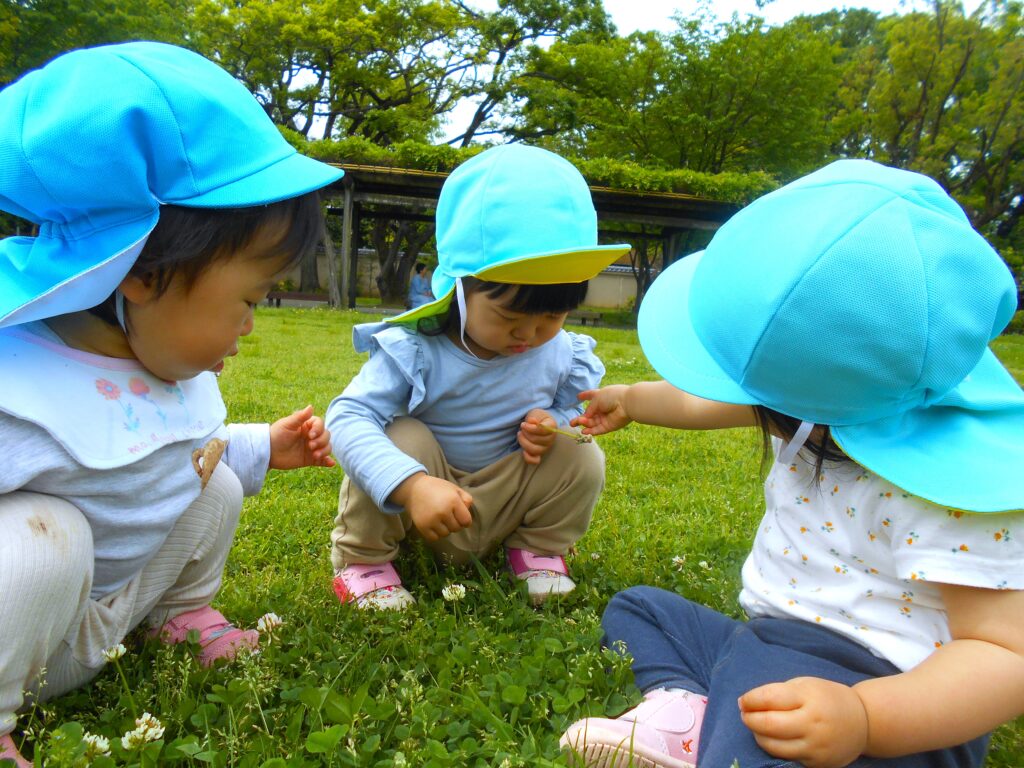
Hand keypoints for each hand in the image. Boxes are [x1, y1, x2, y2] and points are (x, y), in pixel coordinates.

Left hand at [269, 405, 335, 469]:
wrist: (267, 452)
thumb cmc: (276, 435)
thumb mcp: (287, 424)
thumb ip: (300, 417)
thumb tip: (311, 406)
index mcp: (307, 426)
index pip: (320, 424)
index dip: (319, 429)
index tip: (311, 435)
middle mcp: (311, 436)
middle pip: (326, 436)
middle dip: (321, 441)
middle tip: (310, 446)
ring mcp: (312, 448)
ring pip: (327, 448)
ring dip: (325, 451)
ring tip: (315, 455)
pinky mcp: (310, 459)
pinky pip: (322, 461)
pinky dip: (328, 462)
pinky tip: (330, 463)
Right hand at [402, 474, 473, 541]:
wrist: (414, 488)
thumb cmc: (437, 488)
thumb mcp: (454, 489)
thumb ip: (466, 500)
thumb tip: (467, 515)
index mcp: (453, 501)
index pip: (466, 521)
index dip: (465, 520)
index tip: (460, 516)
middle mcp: (443, 512)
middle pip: (456, 528)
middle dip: (455, 523)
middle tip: (448, 515)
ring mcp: (432, 520)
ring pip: (446, 534)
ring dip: (445, 528)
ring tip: (440, 519)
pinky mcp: (422, 527)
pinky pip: (434, 538)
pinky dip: (435, 533)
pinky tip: (433, 524)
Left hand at [518, 409, 556, 464]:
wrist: (538, 423)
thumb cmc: (537, 418)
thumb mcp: (536, 414)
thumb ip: (534, 417)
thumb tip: (532, 421)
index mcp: (552, 427)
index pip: (542, 430)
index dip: (530, 428)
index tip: (523, 424)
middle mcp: (551, 439)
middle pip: (537, 440)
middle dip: (525, 434)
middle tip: (522, 428)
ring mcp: (546, 448)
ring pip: (535, 450)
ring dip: (524, 443)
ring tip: (520, 435)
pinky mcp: (539, 454)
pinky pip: (535, 461)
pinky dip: (528, 457)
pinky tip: (523, 451)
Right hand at [572, 385, 632, 435]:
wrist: (626, 403)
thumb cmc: (612, 396)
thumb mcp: (597, 398)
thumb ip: (589, 408)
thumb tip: (585, 416)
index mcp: (602, 397)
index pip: (591, 396)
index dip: (585, 395)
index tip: (579, 396)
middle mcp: (603, 408)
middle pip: (590, 414)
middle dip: (580, 418)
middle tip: (572, 422)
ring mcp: (606, 418)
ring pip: (592, 423)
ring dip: (584, 424)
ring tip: (576, 423)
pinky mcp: (609, 426)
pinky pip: (598, 430)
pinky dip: (591, 431)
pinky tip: (584, 431)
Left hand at [739, 677, 868, 767]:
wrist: (863, 722)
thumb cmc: (827, 698)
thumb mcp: (806, 686)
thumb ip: (779, 693)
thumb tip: (749, 703)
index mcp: (809, 698)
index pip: (770, 698)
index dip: (750, 700)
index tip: (742, 701)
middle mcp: (812, 724)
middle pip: (768, 725)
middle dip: (749, 719)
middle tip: (745, 714)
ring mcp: (816, 746)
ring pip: (773, 746)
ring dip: (758, 735)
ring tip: (756, 726)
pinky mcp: (817, 763)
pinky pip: (787, 757)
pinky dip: (774, 747)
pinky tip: (773, 738)